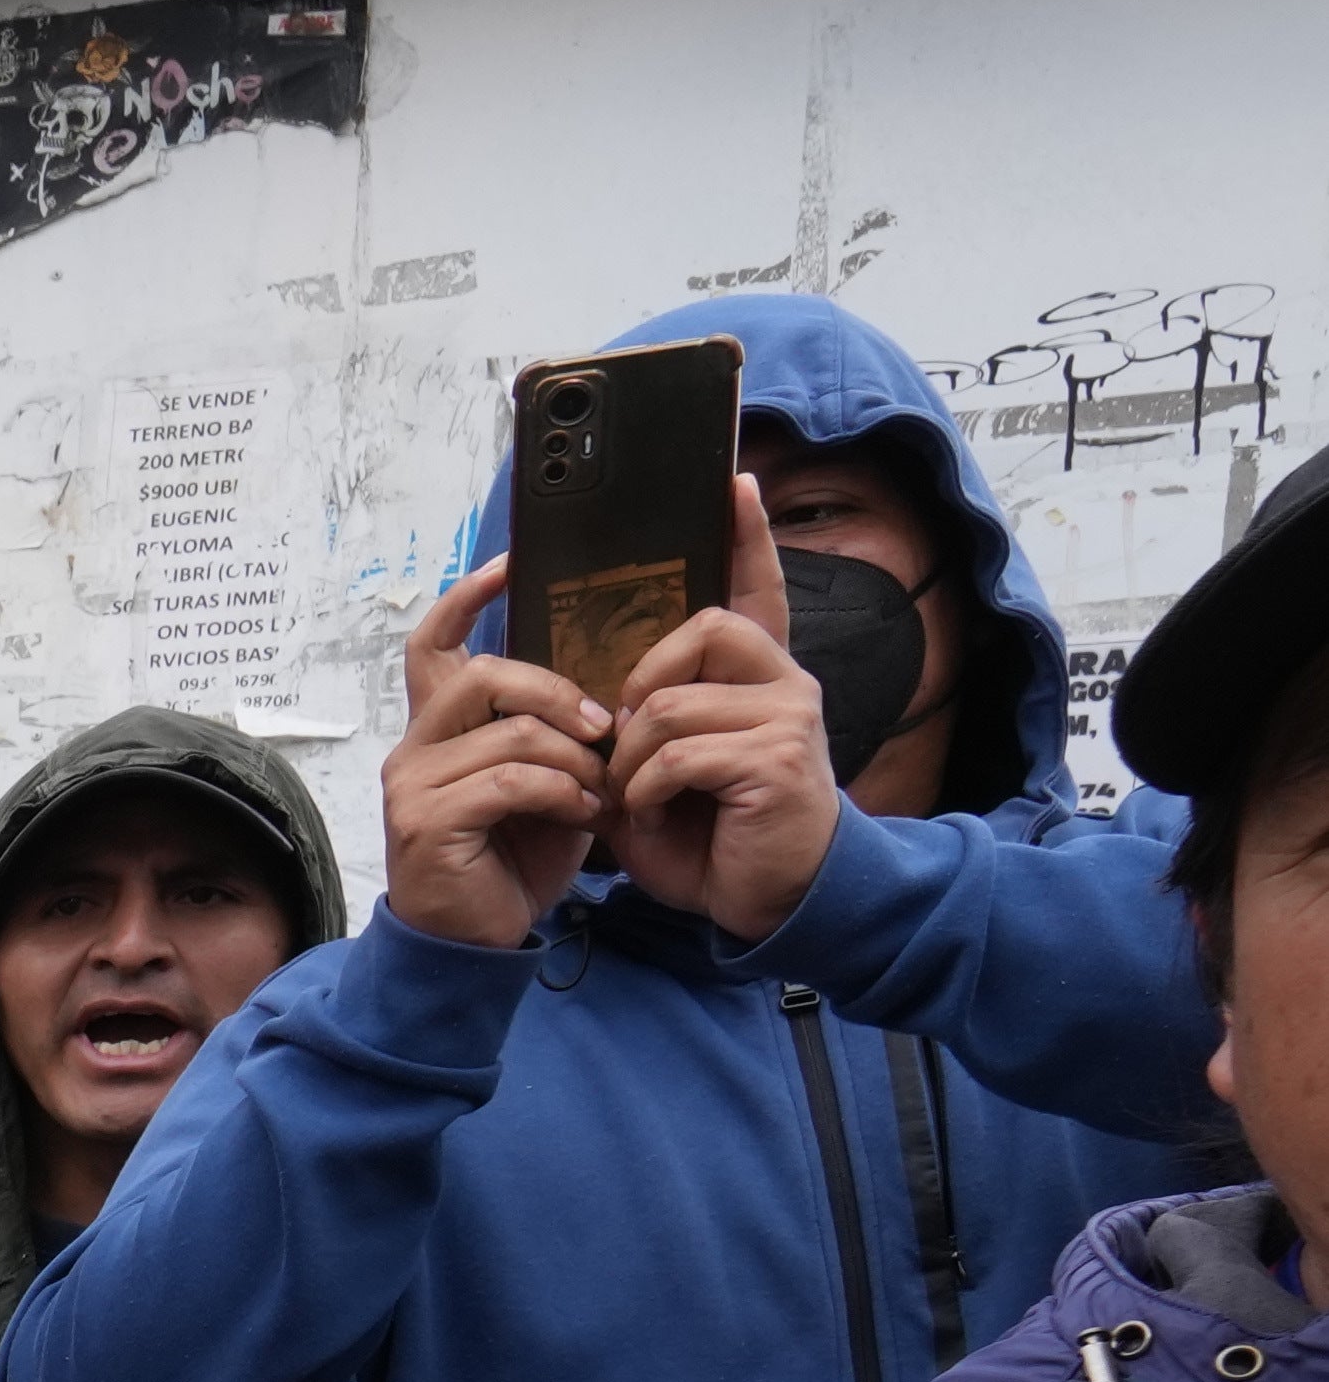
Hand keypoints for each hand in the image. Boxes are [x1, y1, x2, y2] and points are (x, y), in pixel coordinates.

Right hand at [375, 556, 611, 951]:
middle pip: (485, 675)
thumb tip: (609, 691)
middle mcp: (414, 749)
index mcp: (440, 731)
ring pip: (510, 731)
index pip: (433, 645)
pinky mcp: (426, 823)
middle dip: (557, 693)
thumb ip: (555, 736)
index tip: (511, 564)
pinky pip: (510, 780)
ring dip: (573, 757)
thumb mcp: (547, 783)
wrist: (476, 942)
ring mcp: (413, 785)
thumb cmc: (512, 860)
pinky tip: (586, 814)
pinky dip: (562, 793)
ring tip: (603, 788)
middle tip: (605, 726)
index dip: (467, 598)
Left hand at [611, 481, 845, 941]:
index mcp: (757, 676)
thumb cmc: (713, 834)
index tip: (735, 482)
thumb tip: (592, 693)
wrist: (765, 898)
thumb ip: (640, 721)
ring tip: (637, 797)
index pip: (756, 589)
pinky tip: (656, 814)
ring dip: (630, 757)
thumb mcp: (662, 769)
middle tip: (623, 745)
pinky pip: (678, 751)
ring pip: (671, 701)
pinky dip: (646, 789)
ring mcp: (789, 714)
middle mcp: (785, 681)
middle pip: (701, 629)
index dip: (747, 538)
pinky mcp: (779, 757)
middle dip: (640, 685)